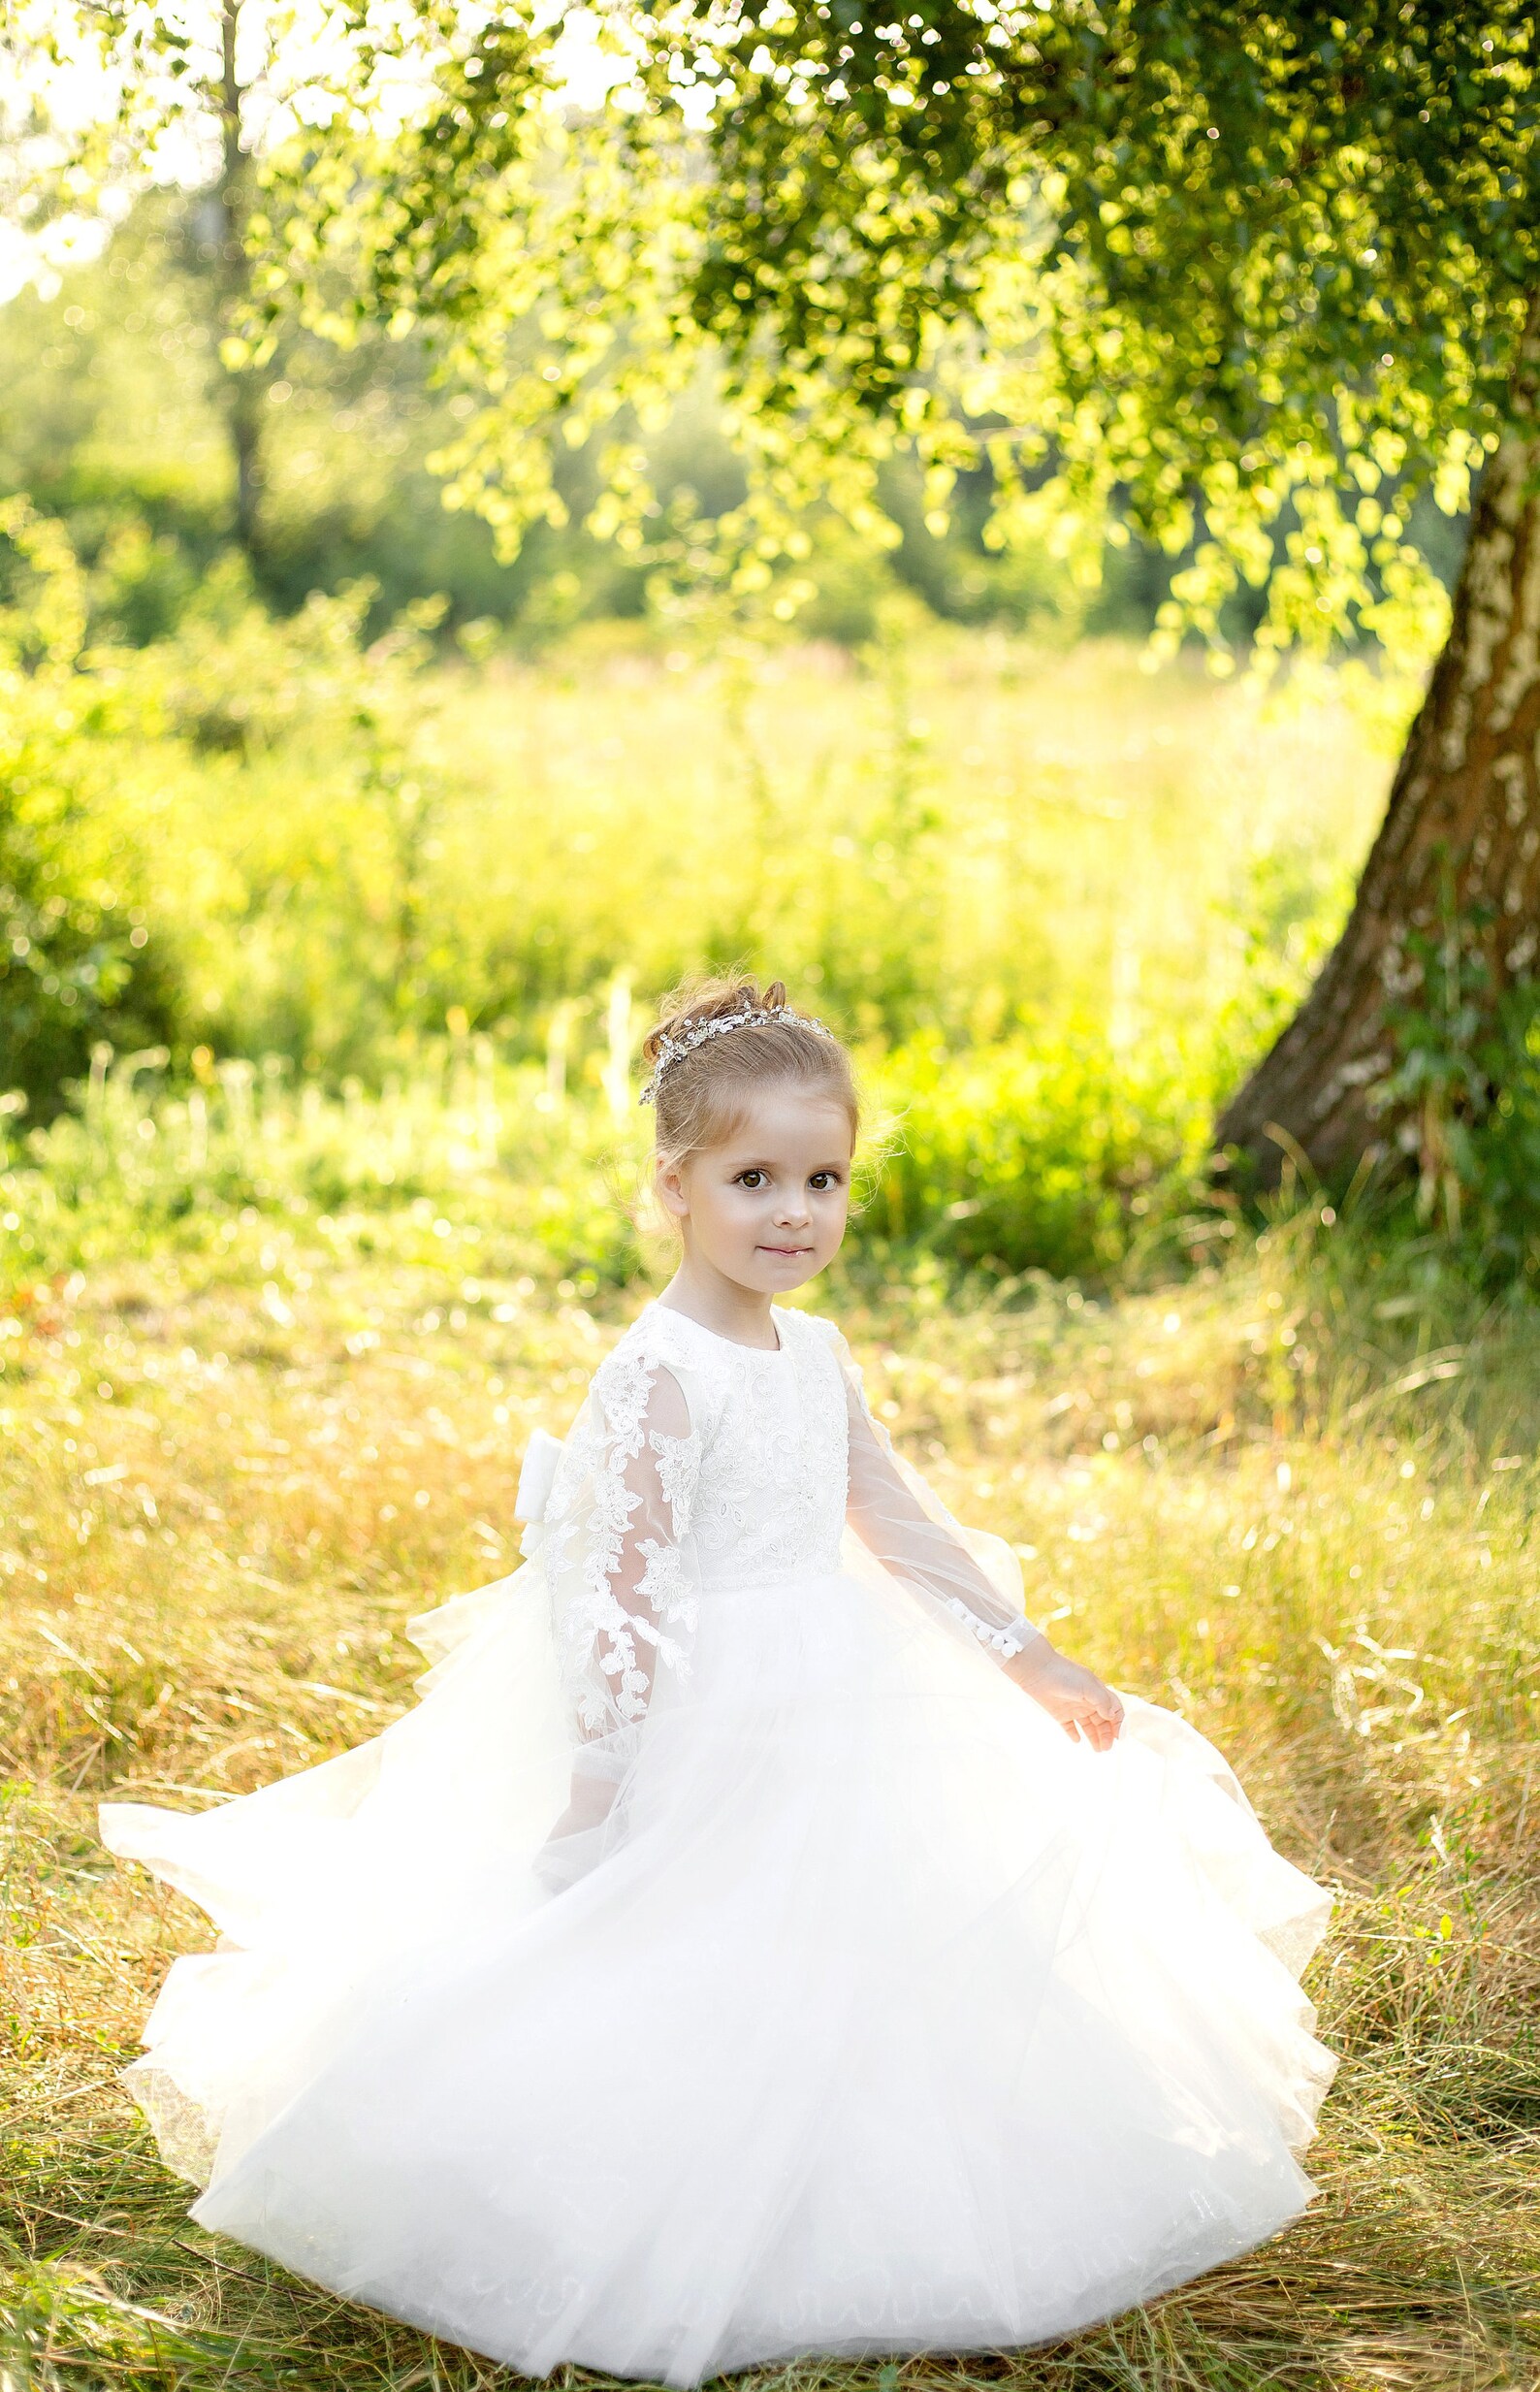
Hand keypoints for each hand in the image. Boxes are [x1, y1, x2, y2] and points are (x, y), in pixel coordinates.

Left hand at [1003, 1639, 1123, 1752]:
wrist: (1037, 1671)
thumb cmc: (1065, 1675)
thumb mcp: (1087, 1686)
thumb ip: (1102, 1701)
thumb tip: (1112, 1716)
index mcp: (1097, 1693)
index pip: (1113, 1709)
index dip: (1119, 1723)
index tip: (1119, 1737)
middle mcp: (1087, 1701)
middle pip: (1102, 1721)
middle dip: (1106, 1735)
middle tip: (1106, 1748)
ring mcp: (1074, 1708)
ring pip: (1088, 1726)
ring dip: (1094, 1737)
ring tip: (1098, 1750)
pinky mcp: (1060, 1714)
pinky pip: (1070, 1727)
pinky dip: (1074, 1734)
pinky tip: (1077, 1741)